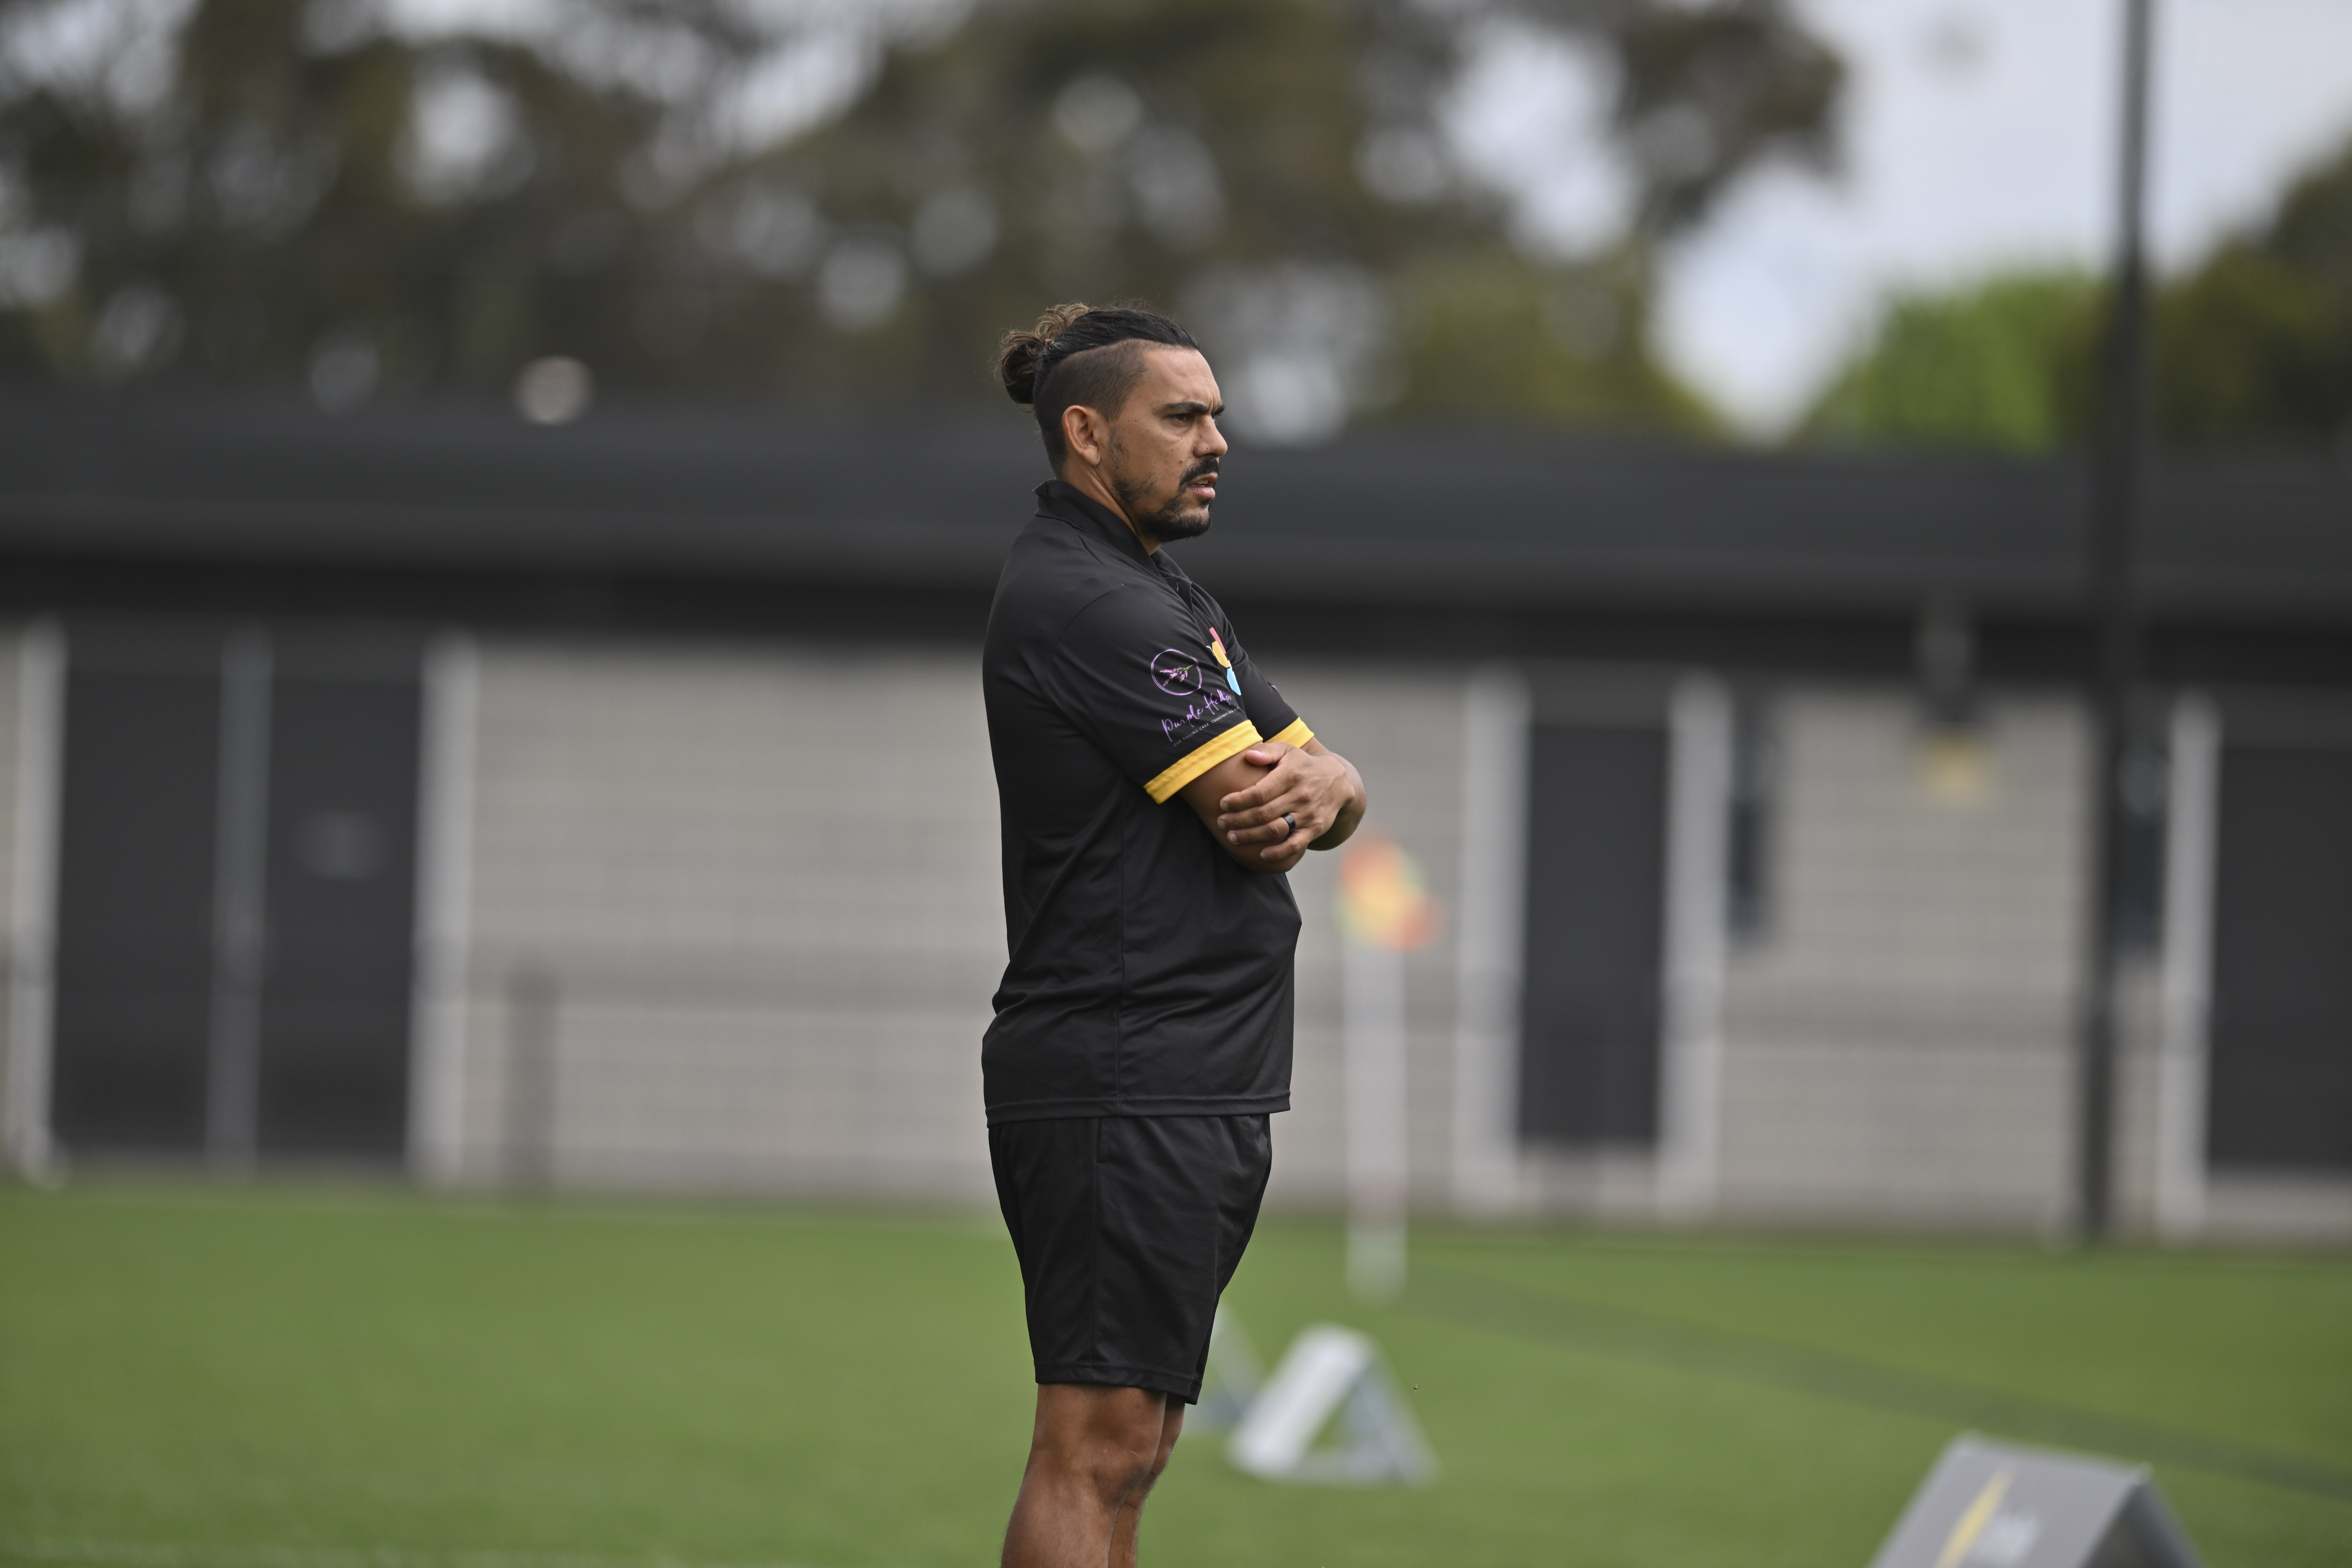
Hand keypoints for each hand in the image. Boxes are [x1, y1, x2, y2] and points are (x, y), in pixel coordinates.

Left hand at [1215, 740, 1363, 868]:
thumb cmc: (1303, 765)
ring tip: (1233, 837)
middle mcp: (1300, 796)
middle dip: (1239, 820)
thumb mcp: (1288, 751)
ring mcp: (1308, 814)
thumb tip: (1248, 755)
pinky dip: (1279, 852)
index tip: (1223, 804)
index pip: (1260, 793)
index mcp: (1291, 775)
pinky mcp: (1314, 829)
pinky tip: (1262, 854)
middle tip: (1222, 823)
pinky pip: (1296, 844)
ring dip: (1251, 836)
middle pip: (1263, 813)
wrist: (1338, 782)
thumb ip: (1268, 751)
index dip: (1239, 801)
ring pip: (1276, 829)